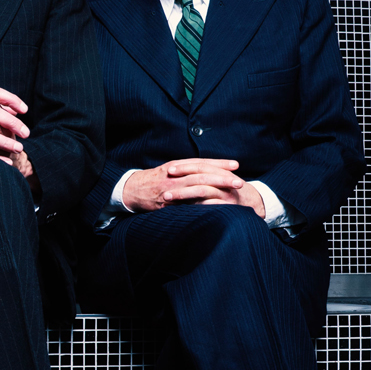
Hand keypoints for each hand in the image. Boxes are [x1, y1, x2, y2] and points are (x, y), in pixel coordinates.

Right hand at [121, 159, 263, 216]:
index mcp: (176, 165)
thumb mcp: (169, 171)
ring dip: (215, 188)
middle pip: (202, 173)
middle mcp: (174, 174)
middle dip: (222, 177)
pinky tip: (214, 206)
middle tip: (239, 181)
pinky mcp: (166, 202)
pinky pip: (186, 203)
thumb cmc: (153, 181)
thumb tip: (207, 171)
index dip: (219, 163)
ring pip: (196, 186)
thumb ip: (186, 170)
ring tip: (231, 192)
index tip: (236, 165)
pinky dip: (200, 204)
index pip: (201, 162)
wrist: (131, 190)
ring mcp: (170, 188)